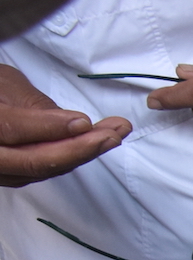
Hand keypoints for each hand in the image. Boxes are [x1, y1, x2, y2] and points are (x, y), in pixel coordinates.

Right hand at [0, 65, 129, 186]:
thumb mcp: (5, 83)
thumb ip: (32, 104)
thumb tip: (73, 124)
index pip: (9, 129)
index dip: (47, 127)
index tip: (83, 122)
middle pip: (33, 162)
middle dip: (77, 150)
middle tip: (112, 135)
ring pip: (43, 171)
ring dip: (82, 155)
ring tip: (114, 134)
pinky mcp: (13, 176)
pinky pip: (45, 172)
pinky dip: (72, 158)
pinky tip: (96, 144)